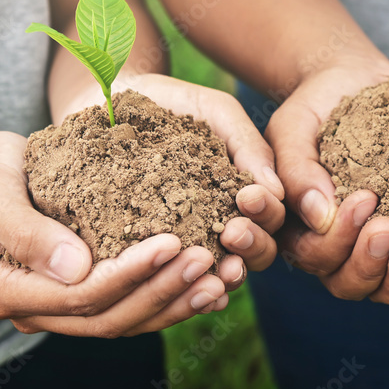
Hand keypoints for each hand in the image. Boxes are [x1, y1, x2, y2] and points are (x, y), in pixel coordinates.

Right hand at [0, 132, 229, 336]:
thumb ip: (25, 230)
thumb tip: (74, 269)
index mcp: (7, 291)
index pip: (80, 295)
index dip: (129, 273)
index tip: (173, 241)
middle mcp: (37, 311)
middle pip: (110, 317)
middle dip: (163, 290)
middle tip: (209, 260)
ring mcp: (65, 308)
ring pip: (128, 321)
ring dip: (177, 302)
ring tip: (221, 277)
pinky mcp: (91, 294)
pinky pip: (135, 306)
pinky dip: (173, 298)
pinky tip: (215, 285)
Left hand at [53, 73, 284, 283]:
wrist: (110, 99)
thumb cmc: (173, 104)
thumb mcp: (216, 112)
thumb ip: (248, 145)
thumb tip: (277, 191)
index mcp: (245, 197)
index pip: (271, 220)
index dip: (266, 214)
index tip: (249, 197)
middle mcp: (223, 226)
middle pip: (254, 254)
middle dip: (250, 245)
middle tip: (231, 230)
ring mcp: (187, 245)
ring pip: (216, 275)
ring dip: (219, 273)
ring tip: (206, 260)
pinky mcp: (145, 256)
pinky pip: (167, 281)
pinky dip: (177, 289)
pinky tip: (175, 284)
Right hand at [266, 54, 388, 305]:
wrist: (356, 84)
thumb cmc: (316, 106)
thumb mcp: (294, 127)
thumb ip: (297, 170)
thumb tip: (320, 215)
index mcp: (302, 228)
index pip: (314, 255)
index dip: (338, 237)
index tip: (364, 198)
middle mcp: (338, 248)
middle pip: (348, 283)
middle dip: (370, 262)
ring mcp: (376, 248)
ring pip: (385, 288)